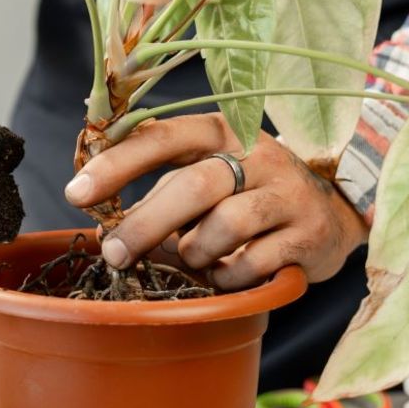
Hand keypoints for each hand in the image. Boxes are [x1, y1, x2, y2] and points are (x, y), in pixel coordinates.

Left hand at [64, 113, 369, 289]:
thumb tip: (104, 220)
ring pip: (224, 226)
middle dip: (145, 224)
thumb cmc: (246, 193)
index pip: (162, 137)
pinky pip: (250, 263)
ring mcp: (287, 193)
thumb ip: (161, 187)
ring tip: (191, 258)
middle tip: (113, 253)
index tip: (76, 193)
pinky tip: (225, 274)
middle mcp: (257, 154)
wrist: (332, 212)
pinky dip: (226, 276)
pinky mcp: (308, 233)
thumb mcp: (207, 173)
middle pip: (193, 185)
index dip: (117, 164)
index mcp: (220, 131)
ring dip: (193, 252)